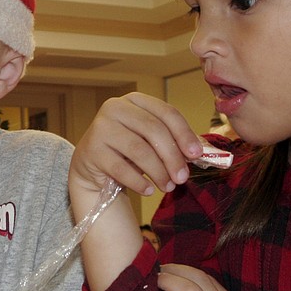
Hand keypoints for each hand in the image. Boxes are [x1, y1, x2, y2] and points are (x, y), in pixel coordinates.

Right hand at [69, 92, 201, 198]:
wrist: (93, 163)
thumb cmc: (128, 150)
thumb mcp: (151, 140)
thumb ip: (173, 141)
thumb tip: (199, 153)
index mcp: (135, 100)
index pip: (166, 112)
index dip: (184, 133)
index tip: (196, 154)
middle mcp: (114, 108)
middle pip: (153, 130)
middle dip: (172, 157)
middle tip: (183, 177)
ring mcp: (100, 128)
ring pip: (138, 150)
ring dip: (158, 172)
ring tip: (168, 187)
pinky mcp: (91, 150)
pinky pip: (121, 169)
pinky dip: (138, 182)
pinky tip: (148, 190)